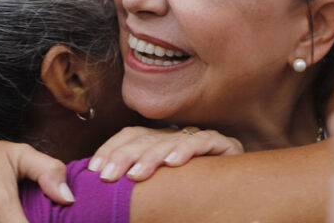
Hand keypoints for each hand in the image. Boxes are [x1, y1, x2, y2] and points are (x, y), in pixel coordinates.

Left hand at [88, 126, 242, 181]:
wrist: (240, 194)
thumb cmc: (192, 198)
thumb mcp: (159, 192)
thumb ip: (137, 185)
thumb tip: (97, 189)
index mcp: (159, 143)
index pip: (130, 135)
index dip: (111, 148)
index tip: (93, 168)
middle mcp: (177, 136)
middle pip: (145, 137)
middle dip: (123, 156)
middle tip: (107, 176)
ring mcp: (200, 139)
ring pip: (171, 139)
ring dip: (151, 156)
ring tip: (136, 175)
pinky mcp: (225, 144)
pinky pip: (204, 140)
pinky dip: (187, 149)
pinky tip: (174, 163)